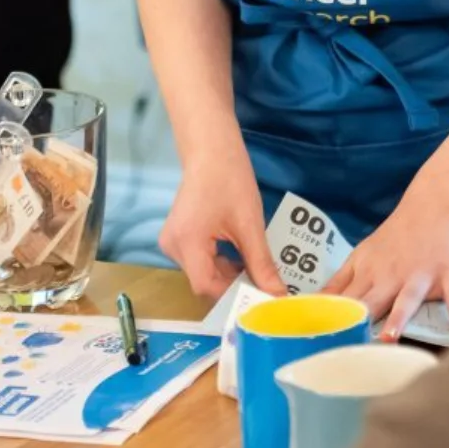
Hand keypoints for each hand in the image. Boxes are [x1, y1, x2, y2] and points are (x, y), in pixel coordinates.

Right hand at [159, 144, 284, 300]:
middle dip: (234, 285)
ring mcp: (173, 241)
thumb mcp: (250, 224)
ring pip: (203, 271)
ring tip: (258, 273)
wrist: (212, 150)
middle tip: (264, 287)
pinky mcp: (179, 235)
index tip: (261, 298)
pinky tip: (242, 259)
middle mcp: (172, 247)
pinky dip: (221, 262)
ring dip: (229, 274)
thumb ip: (261, 262)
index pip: (205, 286)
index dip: (234, 295)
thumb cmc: (231, 181)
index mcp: (185, 244)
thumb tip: (276, 293)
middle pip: (203, 280)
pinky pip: (200, 259)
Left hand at [324, 189, 448, 340]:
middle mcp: (392, 277)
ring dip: (399, 317)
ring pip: (408, 299)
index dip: (332, 321)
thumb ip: (339, 282)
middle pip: (372, 303)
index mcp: (369, 274)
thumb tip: (311, 306)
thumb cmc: (395, 236)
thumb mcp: (362, 255)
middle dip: (359, 323)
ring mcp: (422, 276)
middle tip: (345, 350)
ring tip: (391, 338)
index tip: (317, 342)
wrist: (435, 206)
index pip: (345, 302)